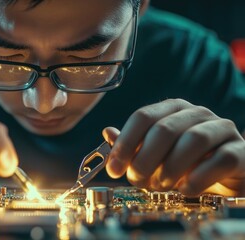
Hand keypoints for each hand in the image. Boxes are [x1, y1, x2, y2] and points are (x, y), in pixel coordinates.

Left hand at [103, 98, 244, 195]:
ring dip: (171, 167)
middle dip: (145, 159)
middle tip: (137, 180)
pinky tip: (186, 188)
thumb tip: (108, 133)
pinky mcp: (241, 150)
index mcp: (172, 109)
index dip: (125, 143)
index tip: (113, 168)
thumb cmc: (185, 163)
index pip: (143, 116)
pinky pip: (221, 159)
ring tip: (161, 185)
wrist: (226, 175)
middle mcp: (196, 113)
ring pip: (194, 140)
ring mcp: (221, 128)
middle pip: (164, 129)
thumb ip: (133, 146)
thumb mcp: (154, 155)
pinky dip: (198, 177)